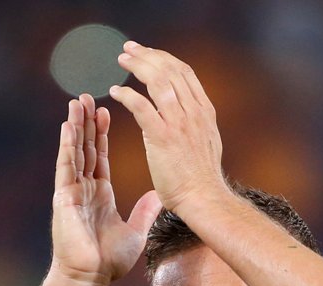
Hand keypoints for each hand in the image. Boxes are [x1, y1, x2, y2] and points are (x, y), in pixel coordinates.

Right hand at [51, 94, 161, 283]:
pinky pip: (66, 166)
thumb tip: (157, 196)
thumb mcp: (135, 232)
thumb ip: (145, 212)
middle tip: (88, 95)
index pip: (99, 156)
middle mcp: (83, 188)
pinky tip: (68, 126)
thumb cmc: (107, 261)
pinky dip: (67, 145)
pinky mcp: (64, 197)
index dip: (101, 133)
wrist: (89, 278)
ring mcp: (72, 191)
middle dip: (87, 122)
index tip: (106, 110)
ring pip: (74, 151)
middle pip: (85, 147)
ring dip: (75, 126)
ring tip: (77, 101)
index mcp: (99, 194)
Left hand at [109, 42, 229, 212]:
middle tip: (128, 50)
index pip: (183, 72)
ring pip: (157, 81)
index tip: (147, 52)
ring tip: (121, 61)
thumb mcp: (206, 140)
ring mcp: (179, 124)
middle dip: (147, 55)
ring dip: (136, 66)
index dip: (163, 58)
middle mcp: (193, 112)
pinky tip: (115, 91)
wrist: (204, 198)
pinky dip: (127, 95)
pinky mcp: (163, 137)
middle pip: (169, 70)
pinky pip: (141, 106)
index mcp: (204, 111)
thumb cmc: (201, 178)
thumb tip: (183, 113)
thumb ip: (194, 123)